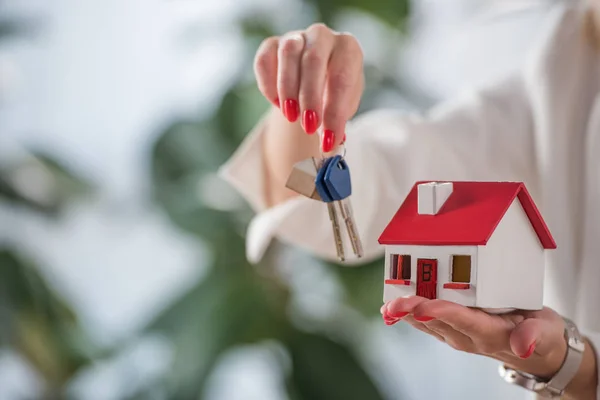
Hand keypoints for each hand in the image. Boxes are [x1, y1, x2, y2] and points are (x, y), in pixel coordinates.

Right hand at [254, 24, 363, 152]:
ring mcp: (296, 37)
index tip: (329, 139)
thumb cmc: (333, 93)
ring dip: (287, 89)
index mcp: (348, 49)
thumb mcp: (342, 108)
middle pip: (313, 60)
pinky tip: (276, 102)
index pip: (342, 78)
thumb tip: (332, 143)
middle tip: (308, 128)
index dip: (334, 112)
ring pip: (288, 54)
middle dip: (310, 98)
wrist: (315, 79)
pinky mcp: (272, 44)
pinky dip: (268, 84)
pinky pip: (264, 59)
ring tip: (290, 116)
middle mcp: (322, 36)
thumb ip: (337, 122)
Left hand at [381, 297, 567, 378]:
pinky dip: (409, 313)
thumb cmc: (541, 333)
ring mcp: (458, 335)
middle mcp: (469, 337)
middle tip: (393, 303)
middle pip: (437, 321)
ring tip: (387, 304)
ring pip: (427, 323)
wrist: (538, 349)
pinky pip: (427, 321)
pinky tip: (393, 307)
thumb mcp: (546, 331)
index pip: (463, 320)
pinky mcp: (453, 330)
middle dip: (414, 311)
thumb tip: (522, 345)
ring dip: (405, 313)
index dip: (441, 311)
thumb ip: (534, 336)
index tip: (423, 306)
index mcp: (491, 333)